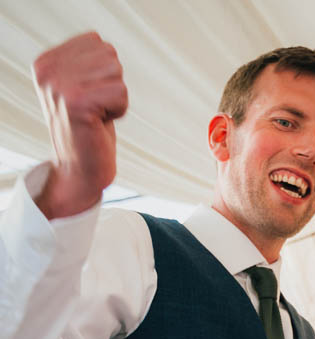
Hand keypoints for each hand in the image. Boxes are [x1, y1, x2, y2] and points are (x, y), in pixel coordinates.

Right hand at [32, 32, 127, 217]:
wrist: (78, 172)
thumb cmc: (87, 131)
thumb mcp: (80, 89)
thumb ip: (87, 62)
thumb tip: (106, 47)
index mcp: (46, 62)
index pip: (97, 42)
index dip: (104, 73)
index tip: (89, 98)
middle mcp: (48, 70)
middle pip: (109, 55)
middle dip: (112, 85)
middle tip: (95, 109)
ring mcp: (60, 85)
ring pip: (116, 72)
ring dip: (115, 98)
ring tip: (96, 116)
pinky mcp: (77, 102)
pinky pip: (121, 92)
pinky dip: (119, 111)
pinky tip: (100, 124)